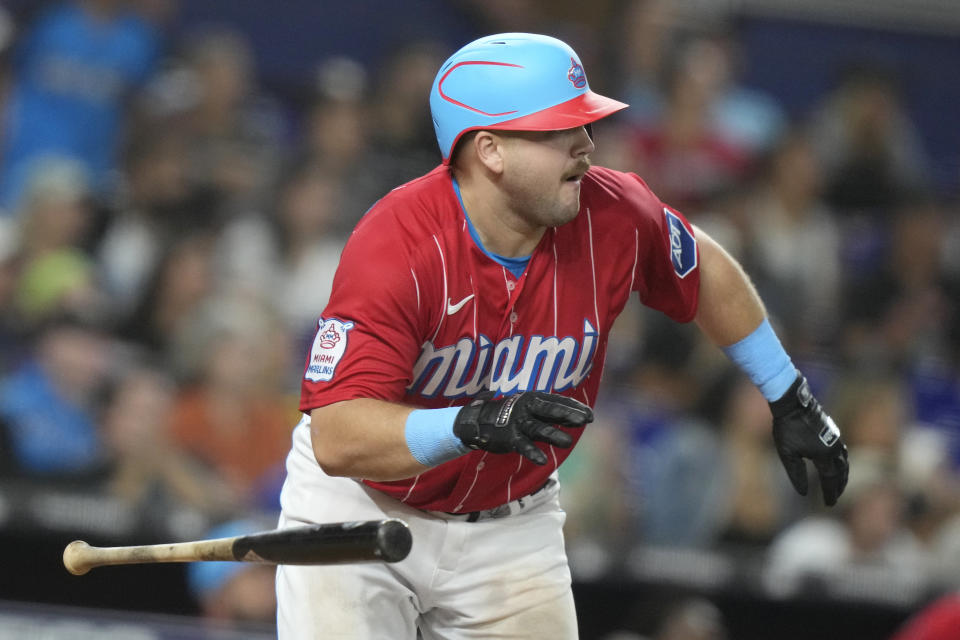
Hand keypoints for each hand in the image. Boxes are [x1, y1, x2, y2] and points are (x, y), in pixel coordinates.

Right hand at [453, 392, 592, 464]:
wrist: (478, 420)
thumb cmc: (512, 415)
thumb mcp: (531, 409)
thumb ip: (552, 414)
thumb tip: (579, 419)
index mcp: (534, 398)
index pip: (558, 401)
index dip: (574, 408)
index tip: (590, 415)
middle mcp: (527, 407)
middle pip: (550, 410)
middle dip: (567, 414)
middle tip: (584, 420)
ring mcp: (517, 422)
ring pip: (538, 429)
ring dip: (553, 435)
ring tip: (567, 442)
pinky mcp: (509, 437)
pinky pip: (523, 446)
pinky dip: (532, 452)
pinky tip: (542, 461)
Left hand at [769, 375, 848, 505]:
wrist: (792, 403)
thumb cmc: (787, 428)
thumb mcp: (787, 454)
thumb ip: (796, 474)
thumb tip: (803, 493)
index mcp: (824, 455)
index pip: (830, 480)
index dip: (830, 494)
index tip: (828, 505)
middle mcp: (834, 448)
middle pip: (841, 472)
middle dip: (838, 487)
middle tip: (834, 498)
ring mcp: (835, 438)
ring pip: (844, 462)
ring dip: (842, 475)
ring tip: (838, 485)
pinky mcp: (832, 431)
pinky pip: (842, 452)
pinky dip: (841, 463)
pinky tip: (836, 465)